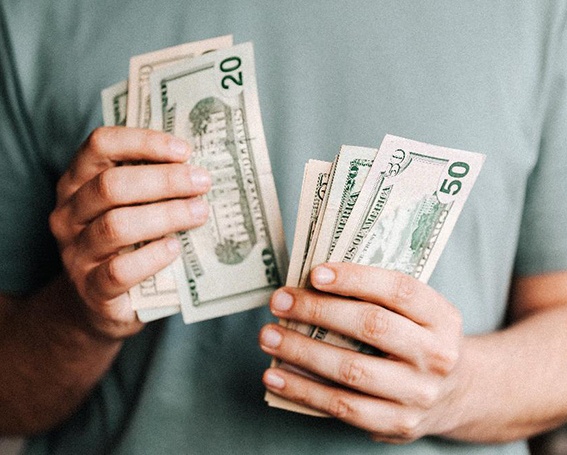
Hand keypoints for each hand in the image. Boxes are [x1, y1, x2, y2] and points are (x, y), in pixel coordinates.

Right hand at [49, 127, 210, 339]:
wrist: (101, 305)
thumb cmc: (126, 245)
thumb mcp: (131, 208)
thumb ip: (152, 185)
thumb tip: (199, 167)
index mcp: (78, 182)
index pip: (100, 145)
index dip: (143, 142)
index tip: (184, 151)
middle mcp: (69, 213)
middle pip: (111, 186)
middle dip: (164, 180)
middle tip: (202, 183)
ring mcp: (76, 253)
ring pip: (116, 226)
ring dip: (165, 216)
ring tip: (199, 213)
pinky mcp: (91, 289)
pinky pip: (119, 271)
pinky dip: (152, 257)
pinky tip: (174, 249)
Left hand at [260, 262, 463, 442]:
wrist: (456, 393)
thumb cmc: (418, 340)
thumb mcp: (417, 314)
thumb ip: (378, 297)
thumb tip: (311, 284)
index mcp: (442, 317)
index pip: (398, 290)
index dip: (355, 278)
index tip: (314, 274)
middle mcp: (436, 355)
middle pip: (371, 326)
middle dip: (318, 311)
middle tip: (280, 301)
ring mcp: (418, 394)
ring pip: (351, 370)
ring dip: (301, 351)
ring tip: (268, 336)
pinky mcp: (397, 424)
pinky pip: (341, 407)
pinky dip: (303, 390)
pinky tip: (275, 376)